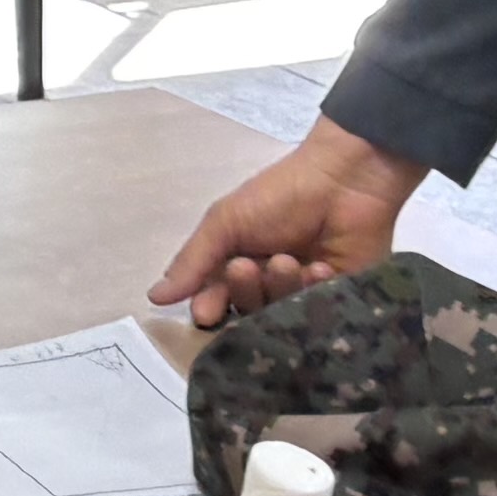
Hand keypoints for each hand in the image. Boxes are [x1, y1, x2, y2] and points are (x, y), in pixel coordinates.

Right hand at [148, 115, 426, 325]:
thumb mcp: (227, 222)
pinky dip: (314, 291)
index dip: (211, 308)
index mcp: (240, 265)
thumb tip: (153, 298)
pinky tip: (320, 267)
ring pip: (282, 314)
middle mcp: (271, 285)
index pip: (218, 301)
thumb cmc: (280, 195)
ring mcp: (306, 294)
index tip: (206, 312)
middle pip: (249, 312)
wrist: (343, 180)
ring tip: (288, 260)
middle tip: (249, 266)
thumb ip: (193, 260)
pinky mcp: (341, 300)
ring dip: (280, 287)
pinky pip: (321, 314)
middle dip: (246, 291)